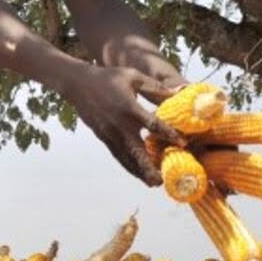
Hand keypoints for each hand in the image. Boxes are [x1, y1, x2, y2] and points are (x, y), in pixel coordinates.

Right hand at [66, 64, 186, 185]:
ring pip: (126, 158)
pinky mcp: (103, 137)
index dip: (168, 134)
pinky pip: (118, 155)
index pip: (152, 124)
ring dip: (139, 172)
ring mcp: (110, 134)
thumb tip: (178, 93)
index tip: (182, 143)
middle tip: (160, 181)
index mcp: (129, 108)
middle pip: (136, 151)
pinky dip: (128, 165)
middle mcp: (120, 125)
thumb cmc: (109, 77)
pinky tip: (137, 173)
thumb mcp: (133, 77)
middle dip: (148, 168)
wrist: (78, 84)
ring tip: (152, 183)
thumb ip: (155, 87)